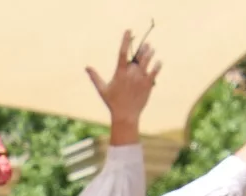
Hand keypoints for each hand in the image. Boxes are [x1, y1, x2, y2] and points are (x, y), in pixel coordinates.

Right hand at [85, 29, 160, 145]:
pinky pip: (155, 70)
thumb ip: (95, 77)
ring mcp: (141, 78)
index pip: (122, 52)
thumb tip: (86, 67)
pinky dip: (157, 64)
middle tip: (145, 45)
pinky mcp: (148, 84)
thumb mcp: (102, 90)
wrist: (126, 116)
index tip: (128, 30)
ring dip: (150, 53)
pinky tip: (158, 62)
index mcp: (120, 73)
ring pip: (148, 60)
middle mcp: (131, 74)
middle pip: (138, 55)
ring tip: (151, 50)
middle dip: (143, 48)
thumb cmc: (112, 103)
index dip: (125, 40)